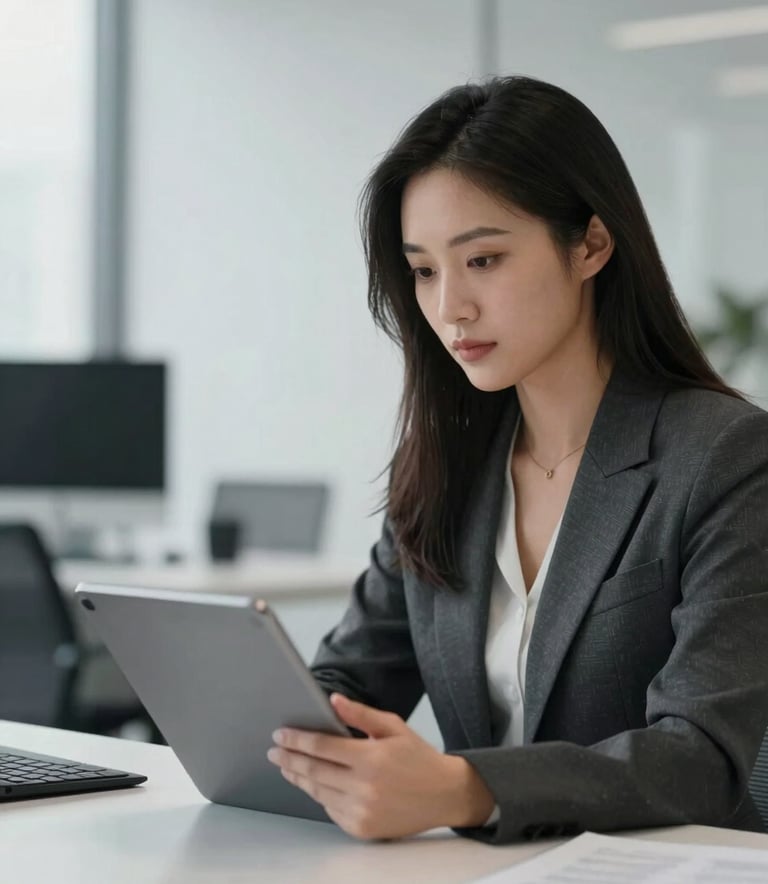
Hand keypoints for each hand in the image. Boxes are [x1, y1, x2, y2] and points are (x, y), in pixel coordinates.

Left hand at [266, 693, 494, 839]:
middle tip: (274, 751)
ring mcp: (362, 811)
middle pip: (314, 771)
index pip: (322, 747)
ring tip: (287, 766)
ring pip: (318, 792)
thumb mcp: (393, 727)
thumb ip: (360, 714)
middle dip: (290, 759)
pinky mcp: (362, 828)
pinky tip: (312, 784)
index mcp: (371, 758)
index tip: (280, 734)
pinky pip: (331, 810)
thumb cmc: (418, 757)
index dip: (297, 740)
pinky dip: (319, 796)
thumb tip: (332, 700)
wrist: (444, 794)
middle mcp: (364, 787)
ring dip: (299, 778)